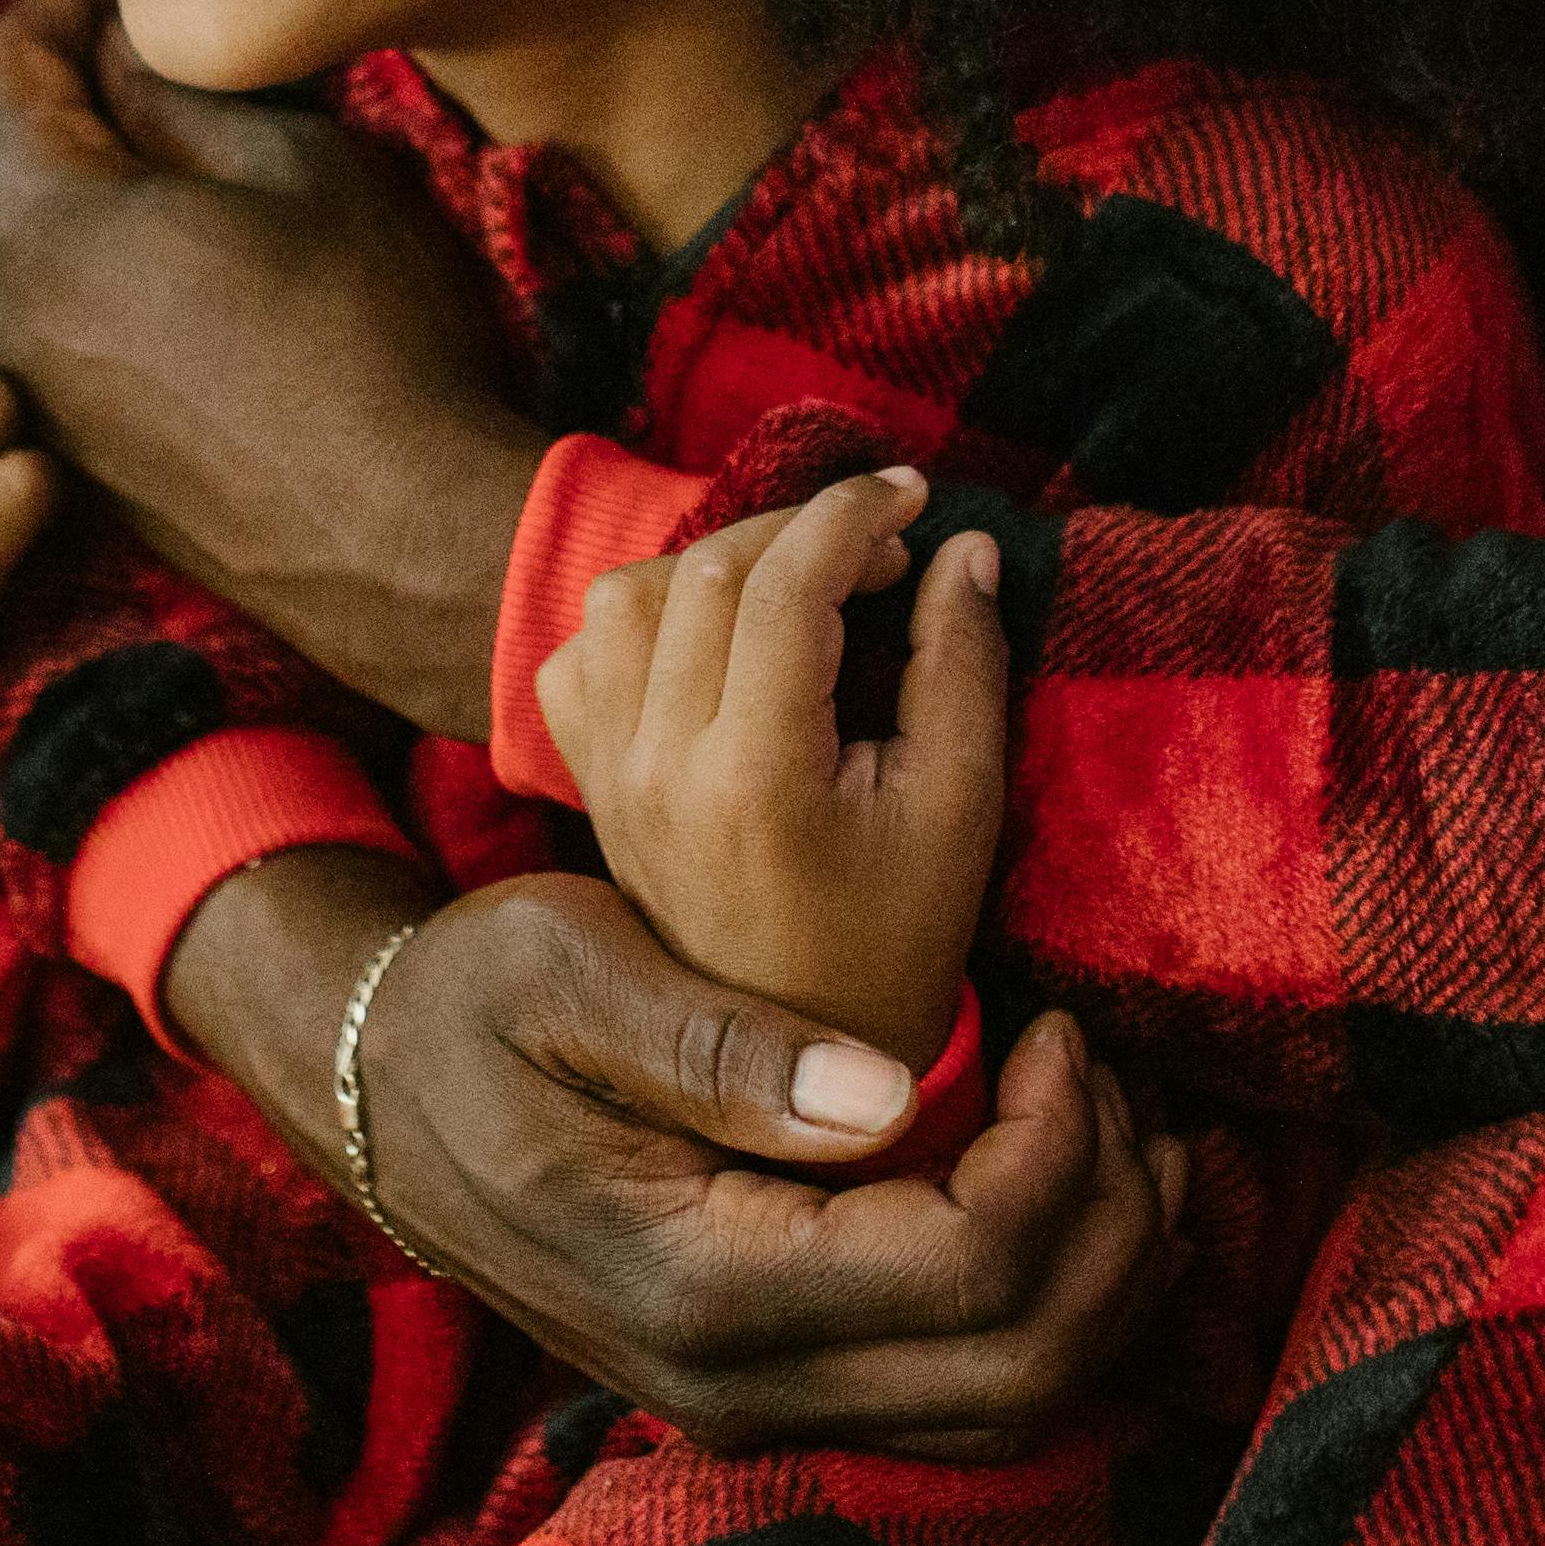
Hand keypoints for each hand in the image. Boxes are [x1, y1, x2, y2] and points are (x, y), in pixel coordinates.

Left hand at [0, 0, 542, 738]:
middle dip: (21, 84)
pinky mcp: (65, 451)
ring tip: (136, 154)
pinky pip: (19, 325)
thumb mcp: (301, 168)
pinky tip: (150, 263)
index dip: (53, 4)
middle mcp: (2, 310)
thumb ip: (183, 95)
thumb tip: (121, 58)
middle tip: (115, 58)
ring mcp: (27, 390)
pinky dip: (53, 265)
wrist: (402, 539)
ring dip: (31, 178)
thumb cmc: (372, 336)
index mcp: (46, 223)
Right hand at [165, 854, 1189, 1460]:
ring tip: (1128, 1131)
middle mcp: (734, 1385)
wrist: (371, 1088)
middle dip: (1114, 1224)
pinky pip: (964, 1394)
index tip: (1055, 1025)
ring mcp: (754, 1408)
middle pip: (1024, 1368)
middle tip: (1119, 1080)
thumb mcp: (568, 970)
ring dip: (1105, 1277)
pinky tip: (1072, 1191)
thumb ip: (723, 1043)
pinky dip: (1052, 1306)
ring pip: (1014, 1406)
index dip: (1059, 1151)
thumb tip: (895, 1097)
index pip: (969, 1269)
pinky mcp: (774, 1389)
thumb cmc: (470, 999)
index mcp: (695, 1283)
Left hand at [536, 469, 1003, 1068]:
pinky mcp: (592, 785)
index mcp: (755, 774)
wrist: (796, 1051)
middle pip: (706, 570)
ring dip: (716, 562)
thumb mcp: (959, 806)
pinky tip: (716, 644)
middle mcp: (660, 764)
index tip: (916, 495)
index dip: (855, 514)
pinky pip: (584, 656)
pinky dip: (645, 620)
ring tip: (799, 586)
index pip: (786, 583)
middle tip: (879, 545)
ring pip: (629, 596)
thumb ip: (960, 665)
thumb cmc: (897, 936)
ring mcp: (611, 775)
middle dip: (799, 527)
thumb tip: (960, 547)